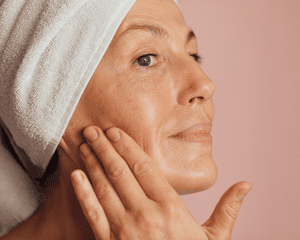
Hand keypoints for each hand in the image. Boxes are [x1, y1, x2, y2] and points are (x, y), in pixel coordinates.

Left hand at [70, 126, 251, 239]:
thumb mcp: (216, 238)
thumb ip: (228, 209)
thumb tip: (246, 184)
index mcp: (170, 208)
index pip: (144, 168)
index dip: (128, 147)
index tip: (115, 131)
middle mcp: (145, 214)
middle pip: (120, 172)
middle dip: (105, 148)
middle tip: (92, 130)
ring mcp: (125, 229)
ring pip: (104, 188)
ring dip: (92, 163)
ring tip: (84, 144)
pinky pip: (93, 214)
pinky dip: (83, 193)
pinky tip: (75, 175)